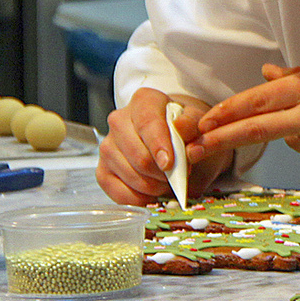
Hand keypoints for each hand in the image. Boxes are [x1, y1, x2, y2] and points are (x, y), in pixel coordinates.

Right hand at [98, 89, 225, 205]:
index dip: (159, 146)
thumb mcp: (196, 122)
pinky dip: (140, 199)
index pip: (148, 124)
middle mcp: (119, 120)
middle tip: (177, 176)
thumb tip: (186, 143)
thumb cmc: (184, 129)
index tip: (170, 164)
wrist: (173, 137)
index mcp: (144, 101)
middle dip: (162, 173)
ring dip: (154, 186)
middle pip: (138, 155)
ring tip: (167, 182)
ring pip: (130, 175)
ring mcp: (107, 146)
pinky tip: (153, 194)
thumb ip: (193, 130)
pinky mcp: (102, 170)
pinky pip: (118, 193)